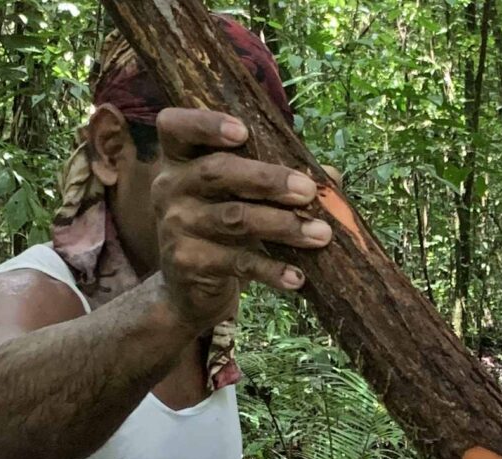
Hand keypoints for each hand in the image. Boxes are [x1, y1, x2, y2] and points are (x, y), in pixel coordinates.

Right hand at [151, 108, 332, 329]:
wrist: (192, 290)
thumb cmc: (224, 229)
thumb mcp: (245, 198)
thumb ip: (280, 178)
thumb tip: (331, 175)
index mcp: (180, 159)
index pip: (176, 127)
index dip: (205, 124)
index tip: (243, 131)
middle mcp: (170, 187)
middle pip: (216, 172)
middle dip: (267, 179)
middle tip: (308, 190)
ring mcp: (176, 226)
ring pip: (233, 219)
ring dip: (283, 225)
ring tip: (321, 234)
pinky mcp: (188, 263)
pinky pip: (237, 263)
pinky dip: (272, 270)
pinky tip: (298, 276)